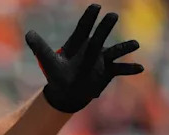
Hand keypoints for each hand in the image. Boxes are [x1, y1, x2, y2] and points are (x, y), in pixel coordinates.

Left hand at [26, 4, 143, 113]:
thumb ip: (39, 47)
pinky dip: (129, 68)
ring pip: (114, 51)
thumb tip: (28, 33)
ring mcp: (101, 59)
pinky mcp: (107, 72)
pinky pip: (120, 69)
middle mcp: (92, 48)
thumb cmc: (57, 74)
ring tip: (135, 44)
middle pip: (99, 36)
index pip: (83, 28)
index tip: (95, 7)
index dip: (88, 18)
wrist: (67, 92)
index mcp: (78, 43)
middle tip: (112, 15)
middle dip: (105, 27)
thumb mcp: (47, 61)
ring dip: (124, 47)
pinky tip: (140, 68)